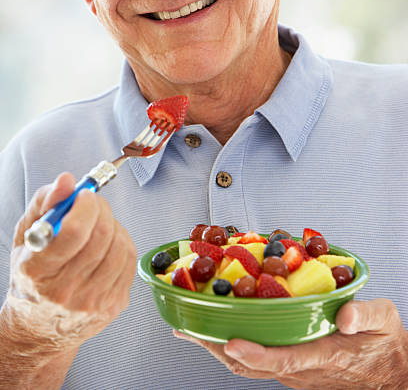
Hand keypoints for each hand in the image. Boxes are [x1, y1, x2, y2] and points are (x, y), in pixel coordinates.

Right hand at [3, 173, 136, 352]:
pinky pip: (129, 262)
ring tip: (99, 224)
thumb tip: (67, 180)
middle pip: (101, 237)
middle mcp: (64, 291)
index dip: (86, 206)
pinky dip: (122, 243)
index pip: (74, 232)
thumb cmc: (31, 278)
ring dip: (113, 225)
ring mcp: (92, 302)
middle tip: (93, 203)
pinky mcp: (113, 306)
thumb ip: (43, 203)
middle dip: (101, 209)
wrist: (39, 328)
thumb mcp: (25, 237)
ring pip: (119, 247)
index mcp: (37, 272)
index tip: (84, 195)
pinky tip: (108, 243)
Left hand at [175, 299, 407, 388]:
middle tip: (189, 329)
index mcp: (322, 355)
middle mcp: (301, 367)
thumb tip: (347, 315)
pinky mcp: (292, 366)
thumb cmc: (384, 345)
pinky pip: (256, 360)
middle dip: (217, 348)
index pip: (282, 358)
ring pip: (249, 365)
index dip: (254, 352)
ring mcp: (294, 370)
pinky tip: (221, 330)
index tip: (230, 339)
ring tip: (192, 329)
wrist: (391, 374)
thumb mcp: (384, 322)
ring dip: (218, 347)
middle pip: (251, 365)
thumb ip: (366, 314)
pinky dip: (233, 345)